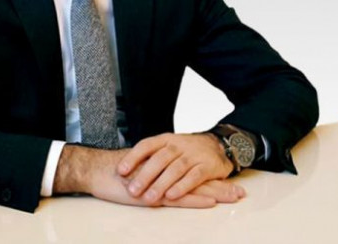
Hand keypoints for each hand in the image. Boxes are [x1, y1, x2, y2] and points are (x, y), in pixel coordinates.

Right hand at [53, 145, 229, 207]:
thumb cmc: (117, 173)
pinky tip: (210, 202)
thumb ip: (155, 175)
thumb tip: (166, 178)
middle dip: (221, 186)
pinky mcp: (155, 194)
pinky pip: (179, 197)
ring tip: (234, 198)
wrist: (101, 171)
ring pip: (194, 188)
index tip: (230, 183)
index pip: (193, 173)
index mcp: (166, 168)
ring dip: (215, 194)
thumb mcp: (141, 173)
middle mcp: (168, 173)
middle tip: (240, 193)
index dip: (212, 178)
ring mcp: (163, 183)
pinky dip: (196, 200)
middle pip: (199, 180)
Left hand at [116, 132, 243, 204]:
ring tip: (149, 198)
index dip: (133, 157)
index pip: (146, 145)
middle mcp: (178, 145)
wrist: (217, 145)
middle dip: (145, 175)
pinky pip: (194, 176)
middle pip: (159, 159)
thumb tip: (122, 170)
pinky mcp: (207, 166)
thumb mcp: (168, 147)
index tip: (120, 171)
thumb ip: (150, 157)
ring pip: (175, 169)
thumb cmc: (185, 150)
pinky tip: (171, 196)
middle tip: (132, 190)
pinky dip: (182, 186)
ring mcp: (193, 155)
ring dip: (161, 184)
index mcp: (165, 139)